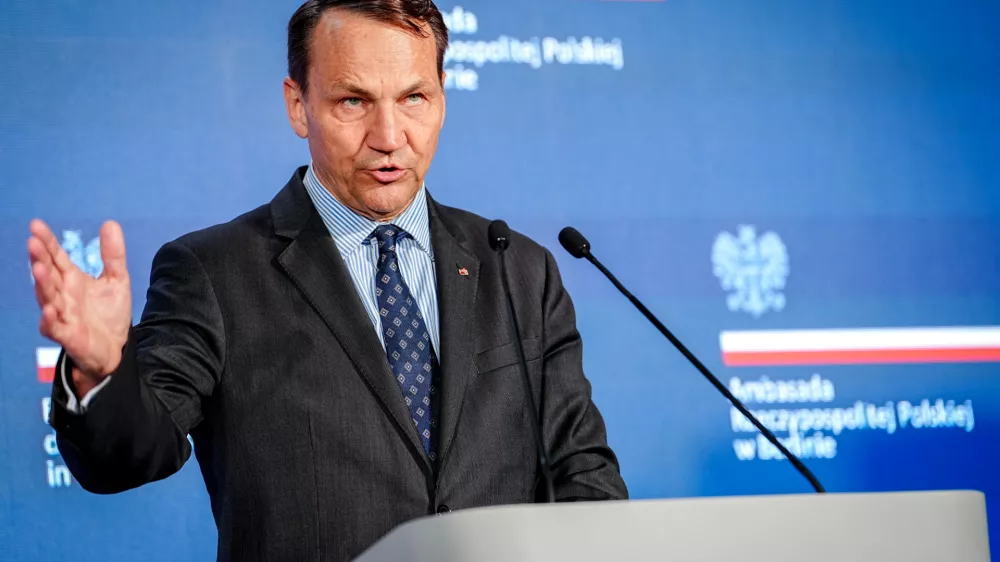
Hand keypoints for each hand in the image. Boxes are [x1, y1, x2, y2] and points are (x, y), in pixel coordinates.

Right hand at [28, 219, 131, 394]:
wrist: (116, 348)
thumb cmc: (109, 314)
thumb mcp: (117, 279)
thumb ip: (113, 254)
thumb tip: (109, 223)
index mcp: (72, 280)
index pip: (56, 257)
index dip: (47, 242)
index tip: (36, 225)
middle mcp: (63, 295)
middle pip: (48, 274)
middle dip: (40, 258)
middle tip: (33, 242)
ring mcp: (62, 314)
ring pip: (47, 298)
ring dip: (42, 284)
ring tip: (38, 268)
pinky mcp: (67, 334)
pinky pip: (54, 327)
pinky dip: (49, 319)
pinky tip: (49, 309)